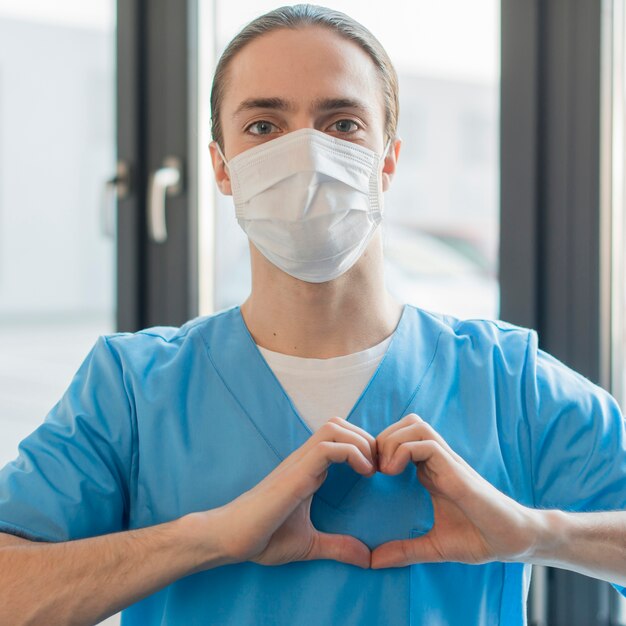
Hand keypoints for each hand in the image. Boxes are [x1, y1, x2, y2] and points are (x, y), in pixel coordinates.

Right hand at [213, 416, 376, 568]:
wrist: (231, 538)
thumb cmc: (264, 537)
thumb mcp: (310, 544)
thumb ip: (338, 547)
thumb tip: (367, 559)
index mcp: (308, 469)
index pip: (340, 437)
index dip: (364, 447)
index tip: (379, 473)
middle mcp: (305, 459)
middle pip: (340, 424)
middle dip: (367, 439)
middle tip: (381, 467)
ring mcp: (300, 462)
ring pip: (335, 427)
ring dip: (361, 442)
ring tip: (372, 469)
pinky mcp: (296, 472)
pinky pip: (329, 447)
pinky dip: (353, 453)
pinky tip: (364, 473)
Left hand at [370, 413, 539, 568]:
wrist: (513, 541)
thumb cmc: (479, 538)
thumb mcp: (434, 546)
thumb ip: (405, 550)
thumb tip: (373, 562)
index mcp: (432, 471)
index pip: (402, 438)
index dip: (382, 448)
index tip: (369, 473)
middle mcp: (439, 460)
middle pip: (407, 423)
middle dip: (383, 438)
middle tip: (373, 468)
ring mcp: (448, 461)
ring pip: (416, 425)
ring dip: (393, 441)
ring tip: (385, 470)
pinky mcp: (456, 469)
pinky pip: (426, 443)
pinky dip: (403, 451)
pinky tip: (394, 473)